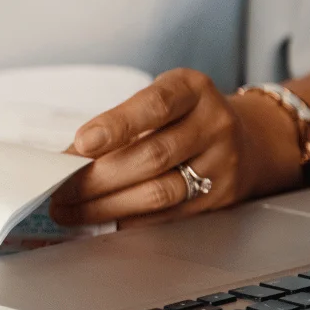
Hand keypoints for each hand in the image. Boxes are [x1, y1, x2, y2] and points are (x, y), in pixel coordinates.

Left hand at [50, 68, 301, 228]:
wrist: (250, 140)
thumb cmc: (185, 117)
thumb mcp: (158, 102)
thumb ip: (118, 123)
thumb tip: (67, 159)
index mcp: (192, 90)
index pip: (155, 105)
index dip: (117, 124)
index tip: (82, 143)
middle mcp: (213, 124)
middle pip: (152, 156)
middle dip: (97, 178)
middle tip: (59, 190)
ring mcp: (221, 164)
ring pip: (159, 192)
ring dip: (106, 206)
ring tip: (70, 211)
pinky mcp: (219, 199)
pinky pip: (167, 216)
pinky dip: (128, 220)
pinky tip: (100, 220)